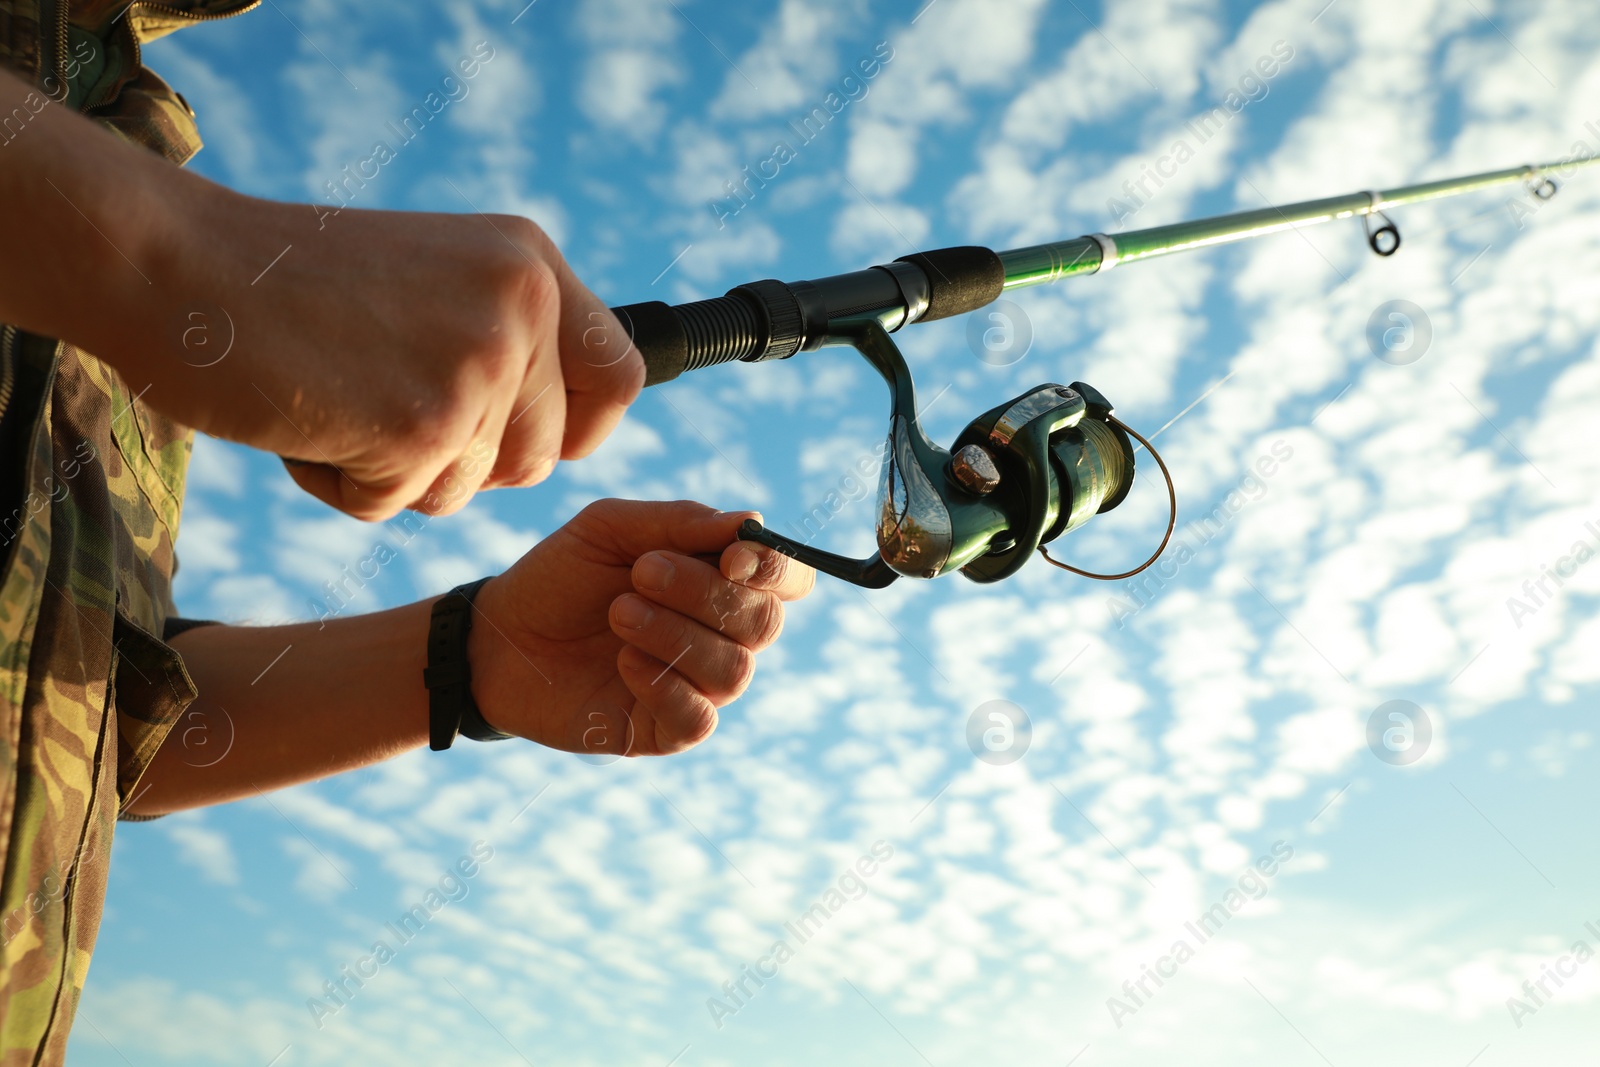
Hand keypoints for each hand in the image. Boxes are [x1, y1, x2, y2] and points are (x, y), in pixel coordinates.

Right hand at [0, 74, 639, 519]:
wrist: (174, 264)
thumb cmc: (286, 283)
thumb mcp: (432, 281)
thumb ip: (503, 338)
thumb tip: (561, 437)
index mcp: (529, 261)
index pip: (621, 374)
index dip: (581, 429)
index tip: (532, 445)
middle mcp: (522, 306)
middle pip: (539, 456)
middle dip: (465, 465)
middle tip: (382, 413)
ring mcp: (480, 365)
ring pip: (465, 488)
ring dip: (394, 473)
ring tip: (332, 398)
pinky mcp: (425, 426)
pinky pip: (396, 505)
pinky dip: (342, 485)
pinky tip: (303, 417)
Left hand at [467, 500, 814, 756]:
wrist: (497, 637)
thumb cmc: (560, 577)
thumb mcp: (610, 529)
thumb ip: (679, 523)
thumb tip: (750, 523)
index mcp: (720, 581)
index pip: (788, 580)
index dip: (776, 569)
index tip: (731, 555)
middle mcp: (721, 635)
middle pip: (763, 623)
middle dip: (706, 594)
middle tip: (640, 573)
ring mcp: (697, 686)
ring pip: (734, 670)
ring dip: (675, 635)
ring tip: (618, 613)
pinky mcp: (665, 730)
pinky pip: (700, 718)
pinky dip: (665, 685)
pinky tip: (623, 663)